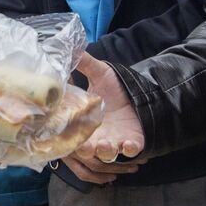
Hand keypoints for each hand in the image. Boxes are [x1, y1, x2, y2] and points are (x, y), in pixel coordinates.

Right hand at [64, 53, 144, 184]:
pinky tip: (128, 144)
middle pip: (86, 151)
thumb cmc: (116, 86)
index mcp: (83, 122)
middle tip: (85, 145)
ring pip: (106, 155)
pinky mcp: (132, 142)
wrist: (140, 92)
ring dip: (105, 152)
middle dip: (86, 150)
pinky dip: (128, 149)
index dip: (67, 137)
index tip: (65, 135)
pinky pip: (129, 151)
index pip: (70, 133)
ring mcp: (114, 141)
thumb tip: (70, 49)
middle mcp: (96, 135)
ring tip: (105, 144)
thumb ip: (84, 63)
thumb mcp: (100, 73)